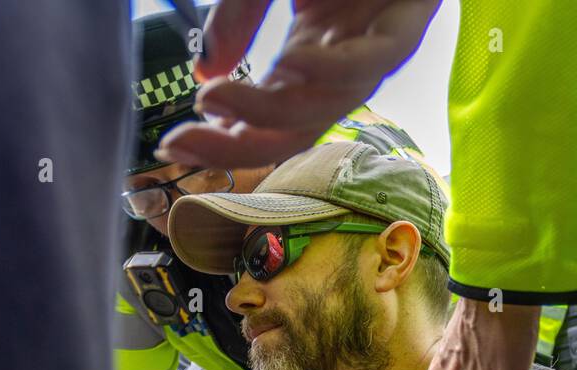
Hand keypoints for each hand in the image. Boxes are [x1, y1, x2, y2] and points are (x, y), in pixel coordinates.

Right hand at [156, 0, 441, 168]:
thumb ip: (237, 16)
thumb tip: (207, 71)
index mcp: (307, 58)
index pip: (264, 123)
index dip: (220, 141)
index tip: (171, 144)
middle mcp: (337, 64)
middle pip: (291, 132)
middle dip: (236, 146)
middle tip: (181, 143)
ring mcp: (369, 50)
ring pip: (324, 107)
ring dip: (266, 112)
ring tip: (214, 101)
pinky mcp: (405, 25)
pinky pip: (368, 62)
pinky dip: (329, 70)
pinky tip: (289, 65)